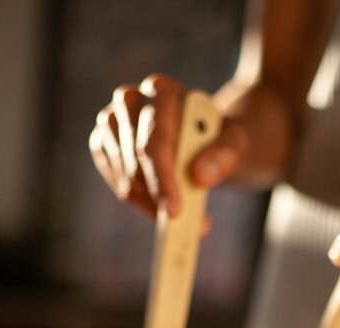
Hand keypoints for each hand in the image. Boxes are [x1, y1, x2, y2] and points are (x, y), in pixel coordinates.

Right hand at [89, 74, 248, 219]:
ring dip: (153, 206)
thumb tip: (200, 176)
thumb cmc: (219, 137)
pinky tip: (162, 208)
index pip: (155, 139)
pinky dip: (141, 203)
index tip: (174, 211)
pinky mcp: (104, 144)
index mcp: (162, 91)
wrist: (204, 137)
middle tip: (190, 225)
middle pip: (135, 159)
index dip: (163, 178)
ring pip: (125, 177)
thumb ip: (224, 154)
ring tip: (183, 218)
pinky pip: (118, 183)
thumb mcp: (235, 142)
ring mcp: (112, 122)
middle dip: (160, 198)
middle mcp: (130, 100)